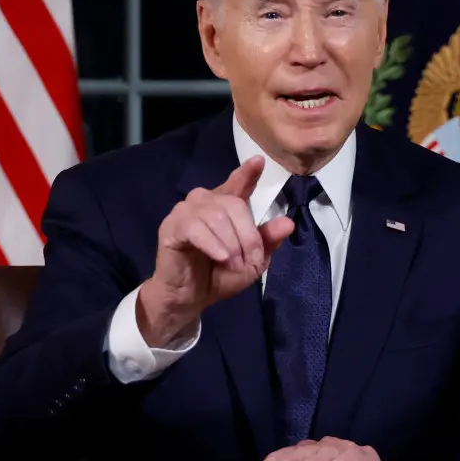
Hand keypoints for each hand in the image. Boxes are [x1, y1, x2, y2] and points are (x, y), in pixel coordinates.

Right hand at [137, 156, 294, 346]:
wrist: (190, 298)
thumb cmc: (219, 276)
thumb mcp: (251, 261)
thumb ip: (267, 241)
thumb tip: (288, 223)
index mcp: (224, 205)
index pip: (237, 183)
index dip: (247, 172)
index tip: (259, 162)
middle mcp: (204, 201)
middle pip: (234, 205)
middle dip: (247, 236)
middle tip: (250, 262)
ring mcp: (185, 211)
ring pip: (217, 216)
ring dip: (231, 244)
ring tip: (233, 264)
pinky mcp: (171, 226)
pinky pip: (196, 228)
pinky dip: (213, 244)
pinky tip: (221, 257)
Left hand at [261, 437, 384, 460]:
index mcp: (315, 453)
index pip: (295, 451)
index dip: (281, 456)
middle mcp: (330, 447)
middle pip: (309, 449)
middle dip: (293, 458)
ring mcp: (349, 450)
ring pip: (330, 450)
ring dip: (316, 459)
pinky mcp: (368, 457)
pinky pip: (356, 455)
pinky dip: (345, 460)